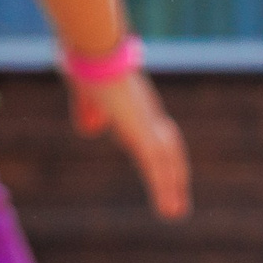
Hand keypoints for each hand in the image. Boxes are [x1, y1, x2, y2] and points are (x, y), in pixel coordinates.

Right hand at [69, 71, 188, 220]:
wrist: (95, 48)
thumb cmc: (86, 60)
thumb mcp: (85, 93)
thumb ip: (88, 111)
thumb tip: (90, 131)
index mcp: (137, 107)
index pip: (154, 138)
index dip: (160, 159)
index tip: (161, 176)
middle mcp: (149, 115)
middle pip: (169, 152)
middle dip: (173, 176)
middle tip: (177, 202)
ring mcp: (149, 122)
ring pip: (167, 163)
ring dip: (171, 189)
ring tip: (176, 214)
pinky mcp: (143, 130)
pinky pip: (158, 165)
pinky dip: (164, 187)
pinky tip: (169, 207)